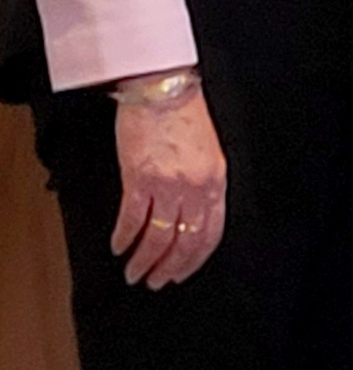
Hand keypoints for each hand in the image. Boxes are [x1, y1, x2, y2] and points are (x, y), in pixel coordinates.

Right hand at [111, 75, 226, 289]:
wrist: (163, 88)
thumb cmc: (184, 116)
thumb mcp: (209, 153)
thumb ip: (204, 184)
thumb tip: (193, 216)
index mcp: (216, 180)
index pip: (211, 233)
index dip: (195, 259)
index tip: (182, 273)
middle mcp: (196, 186)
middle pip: (186, 241)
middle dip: (170, 268)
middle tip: (156, 282)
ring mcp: (169, 184)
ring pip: (159, 237)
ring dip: (144, 261)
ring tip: (134, 272)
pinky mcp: (140, 177)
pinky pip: (133, 219)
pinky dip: (124, 238)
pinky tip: (118, 246)